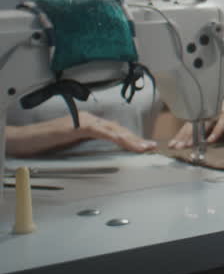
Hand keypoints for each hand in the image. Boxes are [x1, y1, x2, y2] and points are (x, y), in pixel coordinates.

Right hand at [7, 112, 156, 156]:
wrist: (23, 140)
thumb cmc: (45, 143)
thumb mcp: (72, 146)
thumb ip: (88, 146)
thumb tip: (104, 154)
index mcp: (90, 124)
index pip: (116, 132)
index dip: (132, 139)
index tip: (145, 146)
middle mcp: (89, 119)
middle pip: (118, 130)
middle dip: (136, 139)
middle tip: (152, 147)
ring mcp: (83, 121)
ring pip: (113, 130)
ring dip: (130, 139)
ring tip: (143, 147)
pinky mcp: (76, 126)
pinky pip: (100, 131)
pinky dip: (113, 137)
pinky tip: (123, 142)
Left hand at [167, 98, 223, 148]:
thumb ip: (217, 135)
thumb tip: (198, 143)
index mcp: (217, 111)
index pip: (196, 121)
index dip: (183, 133)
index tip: (175, 145)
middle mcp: (221, 107)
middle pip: (199, 119)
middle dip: (186, 134)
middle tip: (178, 146)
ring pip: (209, 118)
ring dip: (198, 133)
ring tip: (190, 145)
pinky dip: (218, 130)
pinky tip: (211, 140)